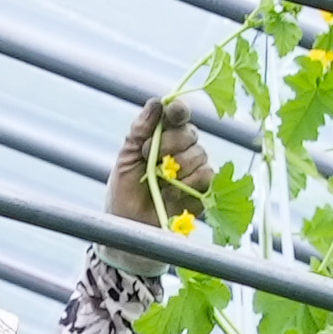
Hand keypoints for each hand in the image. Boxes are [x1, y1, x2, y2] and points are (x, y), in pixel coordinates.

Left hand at [104, 96, 213, 234]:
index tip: (172, 113)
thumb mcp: (126, 159)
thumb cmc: (124, 195)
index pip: (177, 114)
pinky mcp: (204, 189)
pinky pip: (208, 174)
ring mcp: (194, 169)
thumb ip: (140, 130)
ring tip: (160, 183)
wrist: (130, 230)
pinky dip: (190, 183)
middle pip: (189, 132)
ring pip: (200, 153)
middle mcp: (181, 149)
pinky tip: (173, 194)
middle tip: (149, 158)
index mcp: (162, 137)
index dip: (178, 110)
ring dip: (177, 167)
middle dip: (170, 143)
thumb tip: (156, 103)